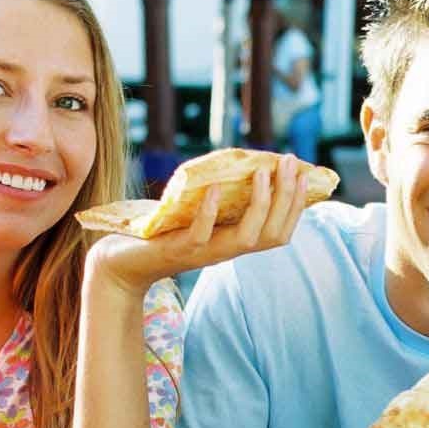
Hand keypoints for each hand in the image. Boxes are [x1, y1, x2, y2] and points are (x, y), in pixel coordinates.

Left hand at [84, 153, 311, 295]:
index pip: (280, 232)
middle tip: (291, 163)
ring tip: (262, 173)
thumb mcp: (198, 215)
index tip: (305, 175)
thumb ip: (220, 200)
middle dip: (287, 198)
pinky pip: (200, 235)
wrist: (123, 264)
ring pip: (247, 237)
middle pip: (272, 233)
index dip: (296, 207)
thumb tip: (240, 165)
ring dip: (260, 204)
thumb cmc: (162, 234)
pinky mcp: (177, 250)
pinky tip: (215, 188)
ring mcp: (205, 252)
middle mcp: (226, 251)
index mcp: (234, 243)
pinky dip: (209, 211)